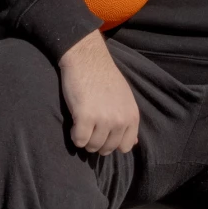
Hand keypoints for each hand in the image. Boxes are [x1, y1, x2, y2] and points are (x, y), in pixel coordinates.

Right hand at [58, 30, 139, 155]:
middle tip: (90, 129)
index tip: (104, 134)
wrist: (87, 60)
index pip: (125, 146)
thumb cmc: (104, 78)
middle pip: (107, 148)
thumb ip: (128, 120)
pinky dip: (74, 135)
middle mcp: (120, 120)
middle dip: (96, 142)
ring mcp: (103, 120)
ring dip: (84, 140)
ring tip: (82, 125)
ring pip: (92, 147)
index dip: (112, 142)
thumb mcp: (124, 98)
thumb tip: (133, 143)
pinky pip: (79, 141)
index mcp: (131, 116)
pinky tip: (74, 123)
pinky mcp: (85, 117)